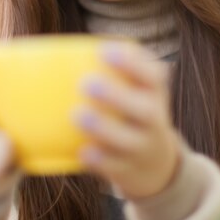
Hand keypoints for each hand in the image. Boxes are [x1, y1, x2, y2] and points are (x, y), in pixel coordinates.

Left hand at [75, 43, 180, 198]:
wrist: (156, 164)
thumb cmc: (132, 113)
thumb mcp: (137, 91)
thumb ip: (114, 71)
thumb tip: (63, 49)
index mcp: (155, 94)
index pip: (154, 76)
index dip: (133, 63)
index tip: (104, 49)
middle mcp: (155, 121)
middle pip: (145, 110)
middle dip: (118, 96)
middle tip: (86, 83)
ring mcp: (144, 148)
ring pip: (131, 141)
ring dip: (104, 128)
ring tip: (78, 114)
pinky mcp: (130, 171)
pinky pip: (116, 168)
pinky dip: (100, 160)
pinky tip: (81, 151)